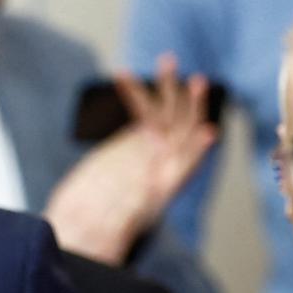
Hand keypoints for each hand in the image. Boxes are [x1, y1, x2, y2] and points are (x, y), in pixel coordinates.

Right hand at [44, 53, 217, 264]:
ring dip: (168, 87)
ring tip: (167, 61)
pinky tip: (120, 75)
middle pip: (184, 131)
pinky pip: (140, 109)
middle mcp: (164, 163)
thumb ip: (125, 216)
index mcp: (164, 188)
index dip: (197, 152)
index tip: (207, 135)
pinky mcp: (138, 137)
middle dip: (192, 107)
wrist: (85, 224)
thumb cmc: (98, 232)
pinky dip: (132, 92)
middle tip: (196, 83)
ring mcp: (152, 147)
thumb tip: (135, 206)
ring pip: (167, 112)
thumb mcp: (110, 227)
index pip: (187, 167)